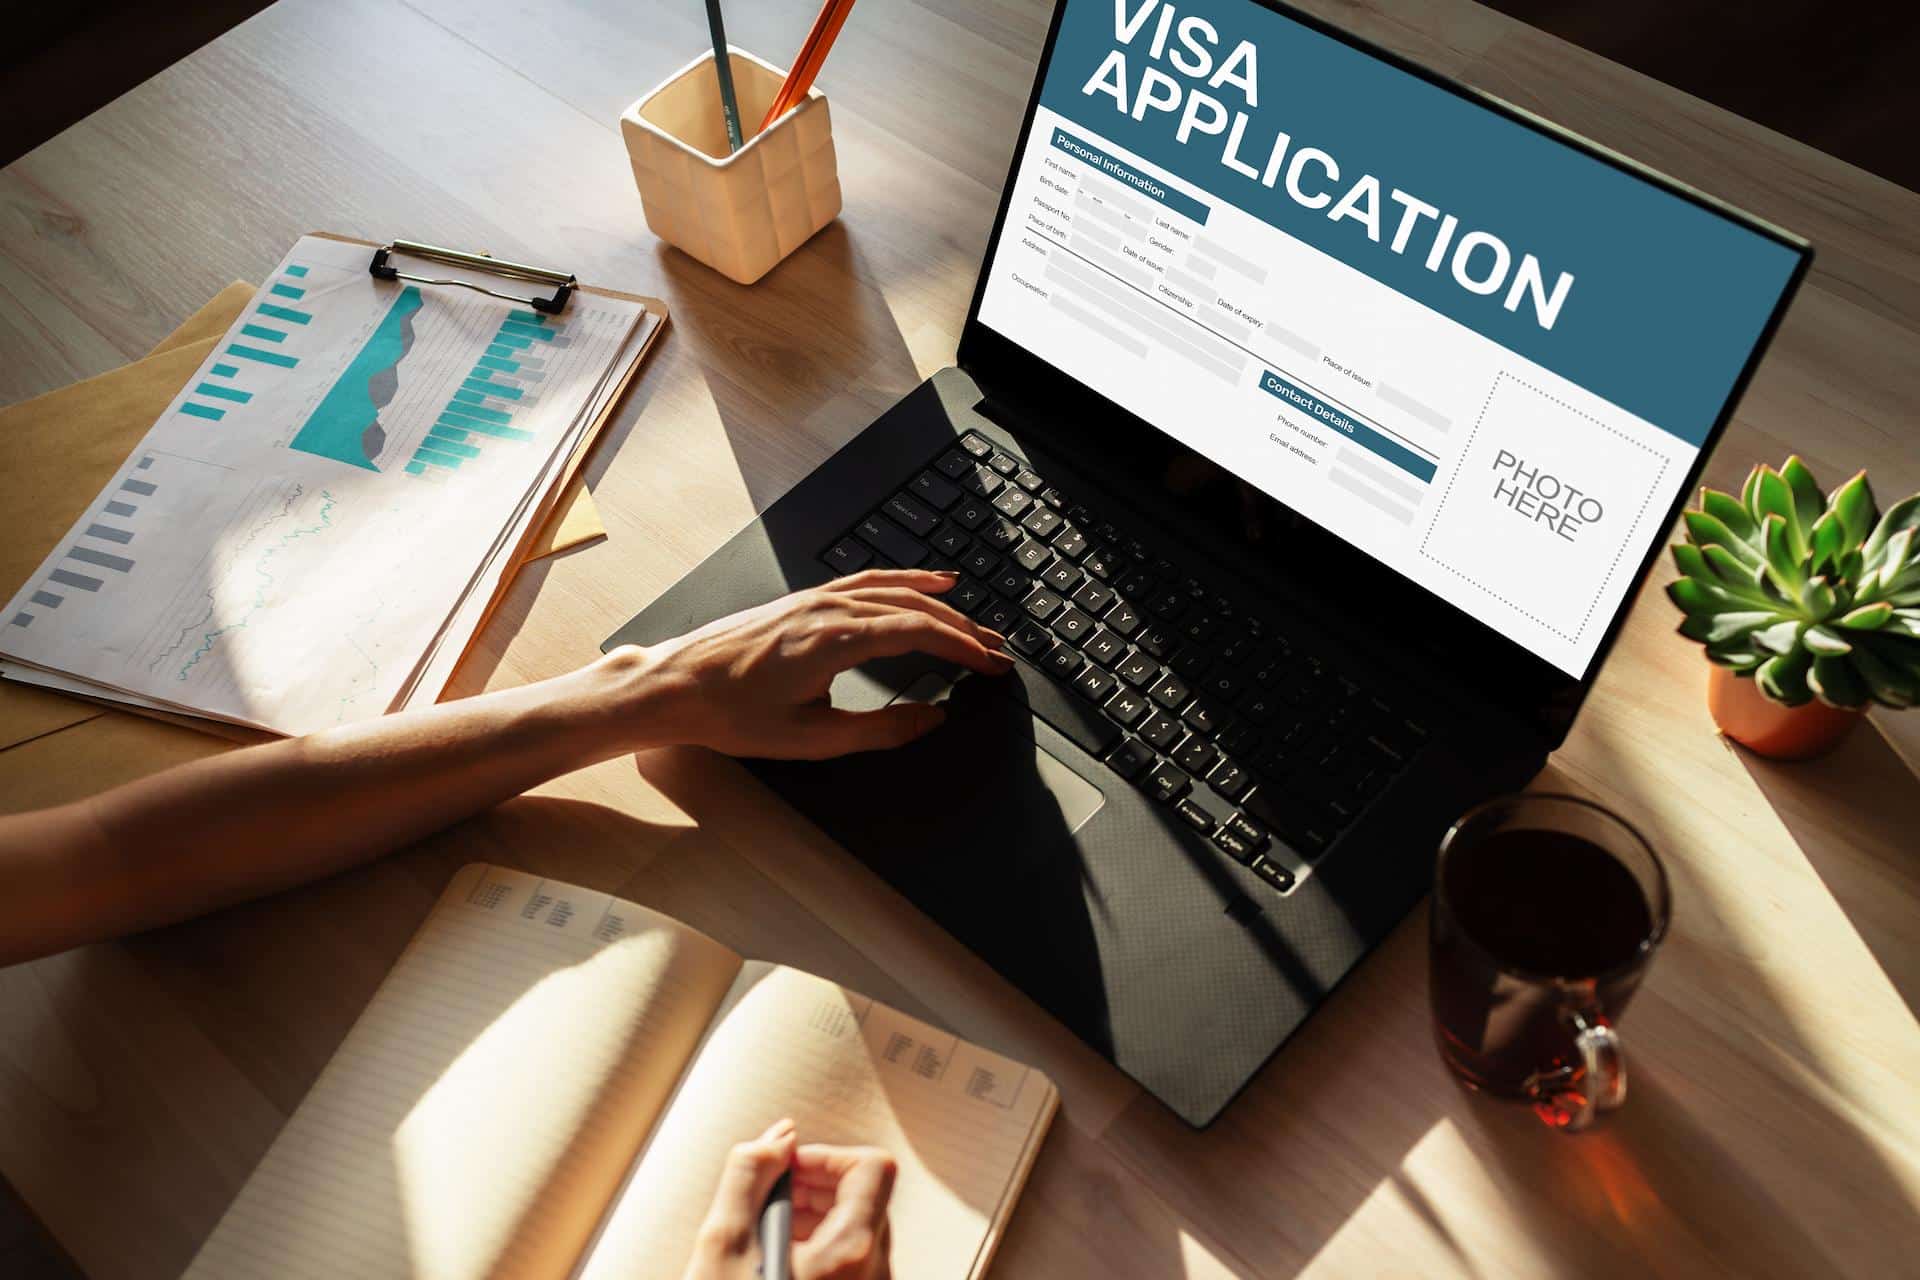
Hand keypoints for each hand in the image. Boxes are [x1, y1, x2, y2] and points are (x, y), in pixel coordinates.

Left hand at [607, 569, 1011, 758]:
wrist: (674, 686)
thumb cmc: (731, 714)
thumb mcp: (812, 739)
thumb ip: (880, 730)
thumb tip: (931, 720)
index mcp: (835, 639)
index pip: (919, 632)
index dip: (964, 647)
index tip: (992, 664)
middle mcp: (828, 608)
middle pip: (914, 606)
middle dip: (962, 626)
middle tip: (996, 647)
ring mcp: (813, 598)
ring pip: (891, 589)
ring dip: (936, 601)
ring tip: (970, 611)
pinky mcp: (801, 600)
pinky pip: (864, 581)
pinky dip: (900, 582)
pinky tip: (916, 586)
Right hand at [683, 1119, 895, 1279]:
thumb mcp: (723, 1242)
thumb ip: (749, 1174)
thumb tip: (778, 1138)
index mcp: (853, 1252)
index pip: (872, 1167)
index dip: (826, 1157)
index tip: (788, 1168)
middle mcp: (874, 1275)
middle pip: (866, 1196)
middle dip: (816, 1183)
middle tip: (771, 1195)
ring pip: (858, 1229)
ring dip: (815, 1214)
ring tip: (768, 1230)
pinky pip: (852, 1261)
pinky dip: (818, 1245)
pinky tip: (777, 1259)